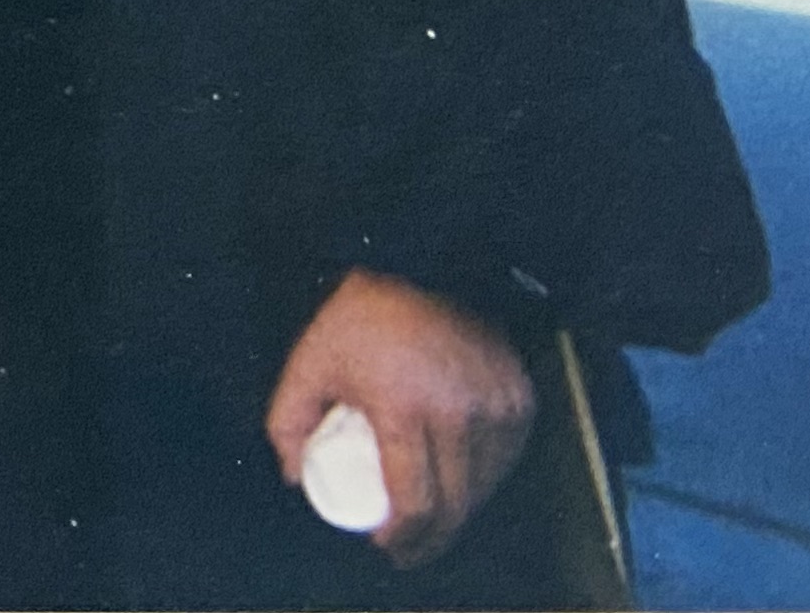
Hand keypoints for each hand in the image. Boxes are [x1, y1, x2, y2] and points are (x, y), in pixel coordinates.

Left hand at [267, 268, 535, 567]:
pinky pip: (505, 460)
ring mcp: (497, 407)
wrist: (420, 262)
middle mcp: (461, 414)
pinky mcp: (521, 398)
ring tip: (428, 519)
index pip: (416, 502)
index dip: (402, 537)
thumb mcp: (310, 363)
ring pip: (484, 488)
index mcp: (407, 409)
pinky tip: (458, 486)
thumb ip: (288, 422)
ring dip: (458, 513)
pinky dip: (483, 480)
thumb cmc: (360, 316)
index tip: (385, 544)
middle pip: (455, 507)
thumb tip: (295, 479)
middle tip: (406, 547)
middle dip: (430, 540)